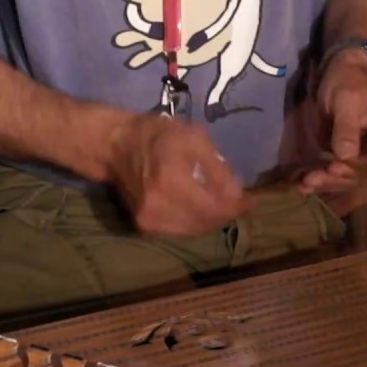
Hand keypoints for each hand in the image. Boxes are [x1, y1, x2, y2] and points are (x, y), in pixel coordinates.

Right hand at [109, 114, 251, 236]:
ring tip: (219, 205)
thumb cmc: (157, 135)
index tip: (250, 202)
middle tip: (237, 203)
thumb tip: (238, 197)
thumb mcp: (195, 139)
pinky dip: (193, 223)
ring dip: (210, 220)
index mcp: (172, 181)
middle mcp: (159, 207)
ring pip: (194, 230)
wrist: (115, 146)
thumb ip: (219, 169)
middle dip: (225, 214)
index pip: (215, 207)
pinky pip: (179, 230)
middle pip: (206, 223)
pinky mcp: (143, 227)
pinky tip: (199, 208)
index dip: (237, 207)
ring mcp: (149, 220)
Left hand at [300, 50, 366, 193]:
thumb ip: (346, 129)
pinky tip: (304, 184)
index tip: (332, 169)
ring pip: (354, 178)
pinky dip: (325, 178)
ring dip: (328, 183)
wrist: (344, 73)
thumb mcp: (346, 100)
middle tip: (311, 180)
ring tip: (303, 184)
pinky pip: (344, 172)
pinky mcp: (358, 157)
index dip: (357, 169)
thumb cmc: (348, 81)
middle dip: (337, 179)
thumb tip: (345, 157)